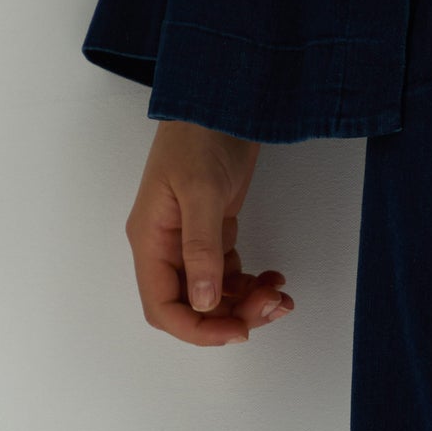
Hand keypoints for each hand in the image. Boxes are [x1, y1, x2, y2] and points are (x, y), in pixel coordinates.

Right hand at [125, 123, 292, 345]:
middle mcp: (167, 247)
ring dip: (248, 304)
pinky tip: (275, 278)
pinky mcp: (214, 234)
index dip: (197, 330)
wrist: (222, 99)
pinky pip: (231, 277)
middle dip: (232, 317)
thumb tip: (202, 300)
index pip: (163, 307)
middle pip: (193, 308)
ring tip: (280, 294)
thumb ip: (201, 248)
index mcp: (151, 241)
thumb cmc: (199, 135)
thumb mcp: (200, 191)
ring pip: (216, 297)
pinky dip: (253, 285)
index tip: (237, 331)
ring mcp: (191, 242)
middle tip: (270, 307)